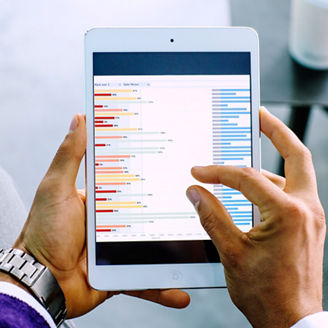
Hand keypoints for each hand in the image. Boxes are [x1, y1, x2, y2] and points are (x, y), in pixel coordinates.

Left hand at [13, 114, 189, 317]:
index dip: (149, 168)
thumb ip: (70, 156)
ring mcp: (120, 246)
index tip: (171, 157)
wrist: (42, 283)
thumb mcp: (56, 188)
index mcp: (101, 199)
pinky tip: (180, 290)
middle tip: (198, 196)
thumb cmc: (44, 233)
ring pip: (154, 244)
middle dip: (171, 206)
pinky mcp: (122, 269)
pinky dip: (163, 286)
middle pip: (148, 211)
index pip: (131, 179)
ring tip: (199, 241)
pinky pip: (147, 277)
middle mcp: (114, 220)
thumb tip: (80, 121)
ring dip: (174, 247)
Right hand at [186, 107, 325, 327]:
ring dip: (270, 160)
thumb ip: (212, 216)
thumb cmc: (266, 294)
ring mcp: (310, 216)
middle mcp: (306, 209)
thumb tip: (195, 192)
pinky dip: (271, 182)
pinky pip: (290, 190)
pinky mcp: (307, 224)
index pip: (246, 178)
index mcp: (288, 214)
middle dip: (277, 130)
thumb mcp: (232, 252)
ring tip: (249, 149)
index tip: (198, 173)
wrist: (292, 321)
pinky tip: (252, 186)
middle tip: (260, 115)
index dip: (217, 173)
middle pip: (296, 155)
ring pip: (293, 173)